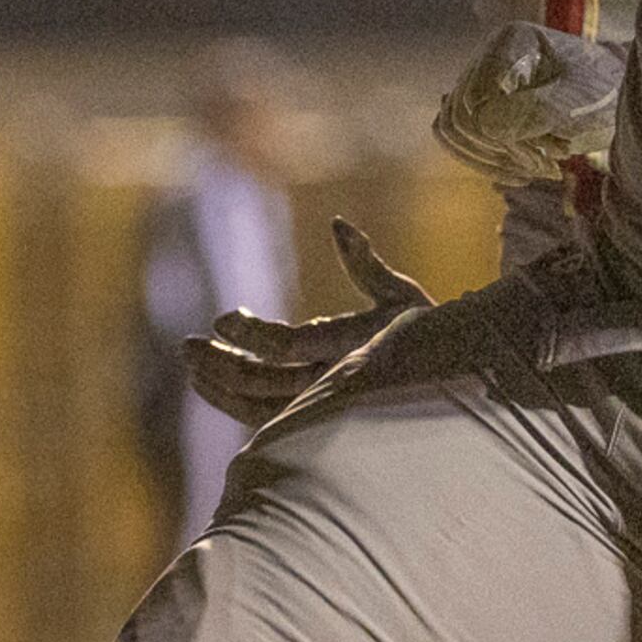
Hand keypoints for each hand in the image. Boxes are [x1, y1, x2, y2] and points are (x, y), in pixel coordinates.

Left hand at [189, 219, 434, 425]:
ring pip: (259, 407)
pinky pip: (264, 417)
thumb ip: (366, 262)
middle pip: (263, 382)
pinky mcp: (313, 418)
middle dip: (220, 364)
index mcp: (350, 347)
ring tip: (192, 364)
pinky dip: (232, 402)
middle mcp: (334, 382)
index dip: (250, 336)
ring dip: (220, 387)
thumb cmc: (430, 332)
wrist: (455, 386)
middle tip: (186, 345)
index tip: (221, 320)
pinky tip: (210, 384)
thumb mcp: (402, 295)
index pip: (287, 346)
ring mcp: (323, 406)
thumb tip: (338, 223)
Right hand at [433, 23, 625, 186]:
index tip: (554, 154)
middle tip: (551, 163)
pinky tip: (522, 172)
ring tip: (539, 168)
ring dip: (494, 161)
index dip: (505, 136)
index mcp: (509, 41)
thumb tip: (486, 125)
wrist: (614, 96)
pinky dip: (487, 162)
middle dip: (503, 151)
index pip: (476, 100)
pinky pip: (459, 139)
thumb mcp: (577, 102)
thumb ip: (534, 110)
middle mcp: (487, 56)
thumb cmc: (603, 92)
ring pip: (452, 131)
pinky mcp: (481, 105)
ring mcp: (480, 81)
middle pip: (460, 118)